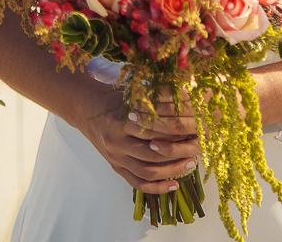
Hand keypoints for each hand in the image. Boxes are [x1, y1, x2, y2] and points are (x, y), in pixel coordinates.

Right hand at [70, 84, 200, 194]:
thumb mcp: (132, 95)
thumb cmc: (114, 100)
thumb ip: (154, 102)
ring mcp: (115, 157)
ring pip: (148, 172)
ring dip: (172, 170)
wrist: (85, 109)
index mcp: (120, 121)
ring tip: (190, 163)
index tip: (194, 129)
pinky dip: (158, 187)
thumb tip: (188, 106)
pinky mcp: (115, 167)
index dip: (176, 131)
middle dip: (179, 152)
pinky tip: (174, 184)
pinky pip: (138, 184)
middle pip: (153, 154)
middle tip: (196, 147)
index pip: (154, 131)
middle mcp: (116, 142)